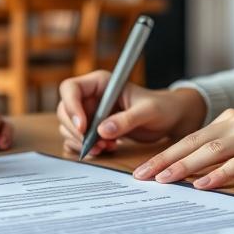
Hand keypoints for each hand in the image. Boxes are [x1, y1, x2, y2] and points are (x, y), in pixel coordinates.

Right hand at [56, 70, 206, 157]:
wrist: (169, 119)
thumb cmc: (161, 107)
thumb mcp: (147, 112)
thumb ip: (126, 120)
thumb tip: (102, 131)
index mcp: (100, 83)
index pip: (70, 89)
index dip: (71, 107)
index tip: (83, 127)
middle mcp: (91, 97)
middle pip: (65, 111)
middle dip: (75, 131)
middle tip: (95, 145)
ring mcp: (91, 114)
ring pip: (69, 128)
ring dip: (81, 142)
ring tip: (105, 148)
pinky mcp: (94, 129)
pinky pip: (77, 139)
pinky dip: (86, 148)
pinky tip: (105, 150)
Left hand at [132, 108, 233, 188]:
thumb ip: (229, 151)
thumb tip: (199, 173)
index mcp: (231, 120)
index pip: (189, 138)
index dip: (164, 153)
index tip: (144, 169)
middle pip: (192, 143)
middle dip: (164, 160)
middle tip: (141, 177)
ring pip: (210, 151)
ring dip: (183, 167)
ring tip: (163, 180)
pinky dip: (219, 174)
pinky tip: (203, 185)